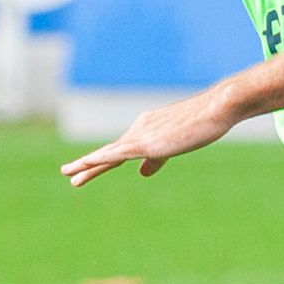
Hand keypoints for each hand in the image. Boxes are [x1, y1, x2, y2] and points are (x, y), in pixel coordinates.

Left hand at [61, 90, 239, 185]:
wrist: (217, 108)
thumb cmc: (204, 123)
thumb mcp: (176, 144)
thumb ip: (156, 159)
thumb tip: (141, 173)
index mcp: (146, 129)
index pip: (120, 150)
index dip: (103, 161)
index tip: (86, 169)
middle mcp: (139, 129)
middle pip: (109, 152)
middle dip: (87, 164)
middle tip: (67, 174)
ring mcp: (142, 135)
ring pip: (108, 153)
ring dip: (87, 164)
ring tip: (69, 175)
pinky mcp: (148, 142)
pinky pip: (118, 152)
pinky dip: (100, 158)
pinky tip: (85, 163)